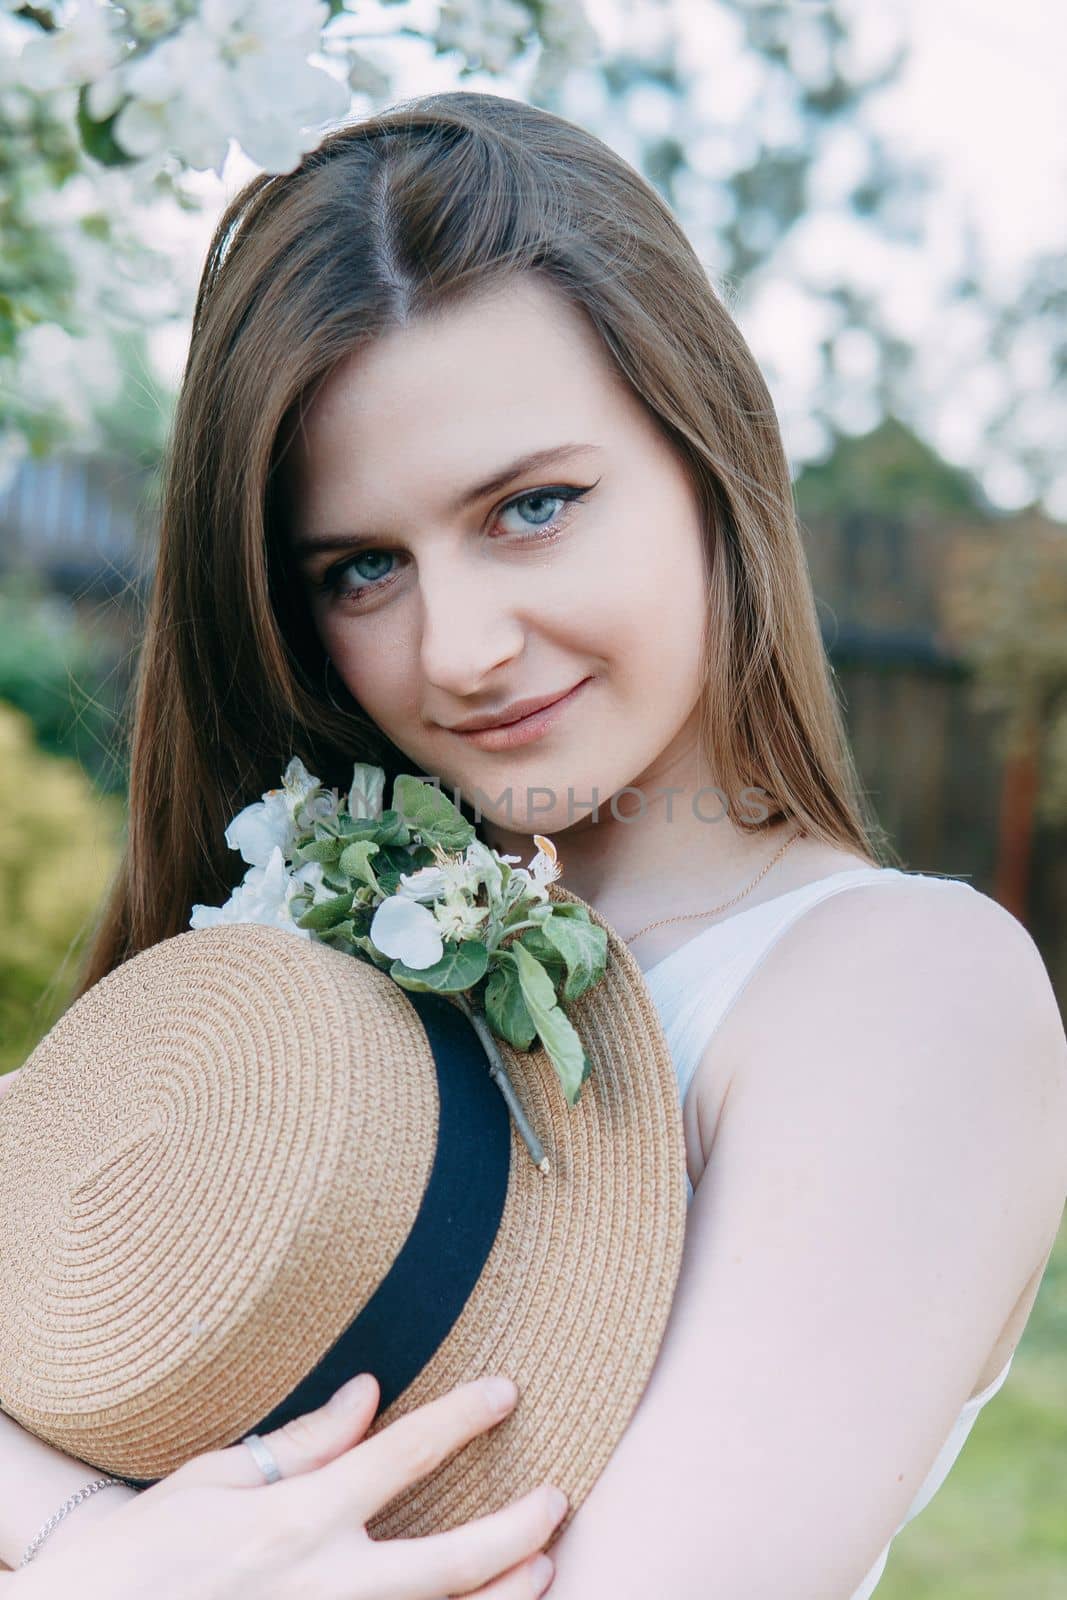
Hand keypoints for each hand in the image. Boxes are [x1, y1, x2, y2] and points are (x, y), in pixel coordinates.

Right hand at [16, 1372, 565, 1599]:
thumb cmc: (141, 1553)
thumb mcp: (214, 1480)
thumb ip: (302, 1442)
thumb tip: (368, 1394)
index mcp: (298, 1519)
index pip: (401, 1455)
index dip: (462, 1419)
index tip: (506, 1392)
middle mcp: (324, 1583)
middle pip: (446, 1561)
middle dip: (512, 1530)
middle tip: (558, 1499)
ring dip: (499, 1597)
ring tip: (544, 1567)